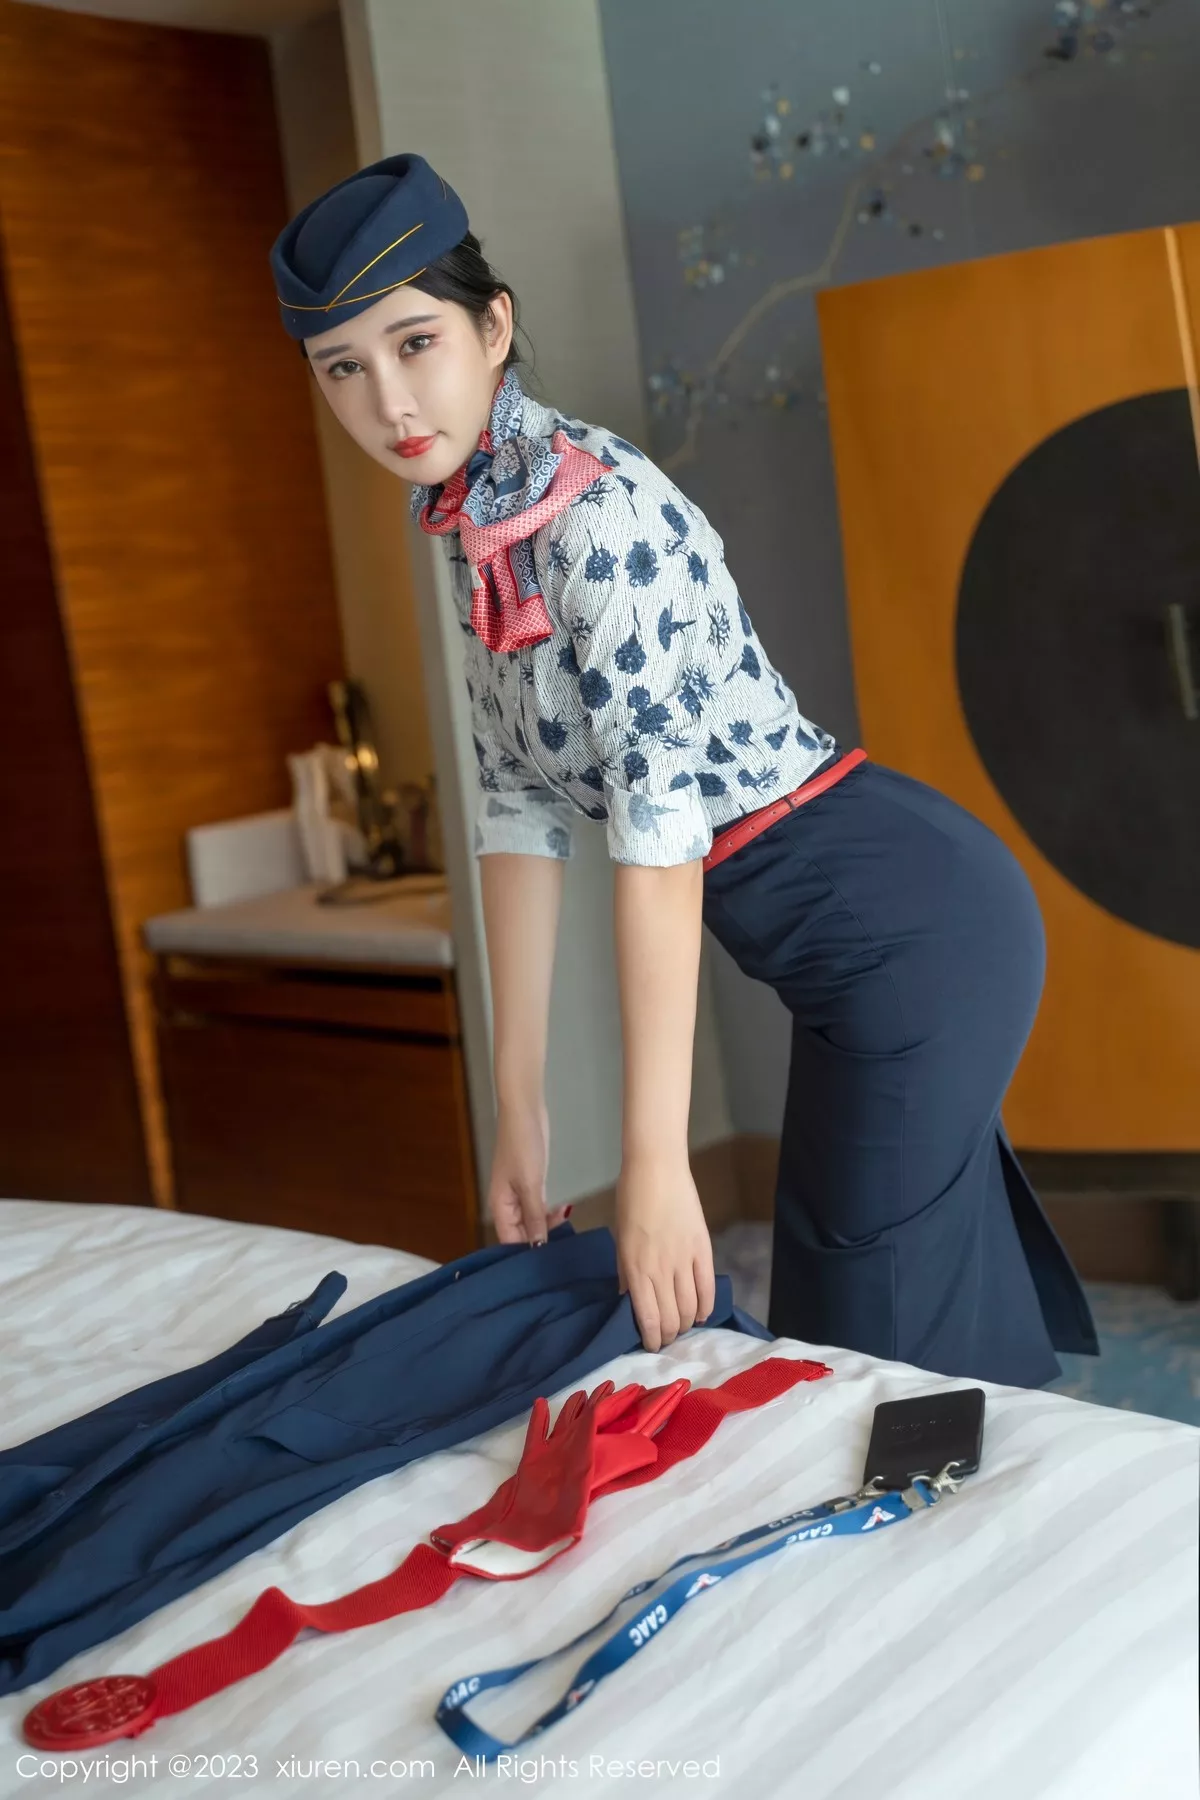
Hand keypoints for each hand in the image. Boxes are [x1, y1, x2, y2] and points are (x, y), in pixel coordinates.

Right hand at [488, 1102, 569, 1244]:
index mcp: (500, 1206)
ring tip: (567, 1229)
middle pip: (521, 1233)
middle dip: (540, 1240)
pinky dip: (549, 1211)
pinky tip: (564, 1212)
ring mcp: (519, 1192)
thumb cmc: (522, 1146)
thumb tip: (537, 1246)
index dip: (526, 1252)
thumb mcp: (530, 1184)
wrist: (524, 1111)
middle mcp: (507, 1203)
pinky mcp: (531, 1182)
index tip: (547, 1262)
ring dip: (547, 1225)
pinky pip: (538, 1205)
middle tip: (564, 1247)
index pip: (509, 1240)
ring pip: (532, 1219)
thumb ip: (534, 1216)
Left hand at [615, 1152, 714, 1350]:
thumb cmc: (630, 1200)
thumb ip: (626, 1273)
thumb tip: (629, 1300)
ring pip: (690, 1307)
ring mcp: (684, 1260)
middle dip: (669, 1334)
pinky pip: (707, 1287)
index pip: (648, 1317)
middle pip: (671, 1317)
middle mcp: (660, 1270)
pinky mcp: (702, 1249)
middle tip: (667, 1338)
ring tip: (682, 1328)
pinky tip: (702, 1315)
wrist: (656, 1169)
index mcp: (635, 1269)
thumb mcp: (620, 1241)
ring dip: (686, 1323)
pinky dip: (706, 1306)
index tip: (651, 1345)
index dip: (652, 1338)